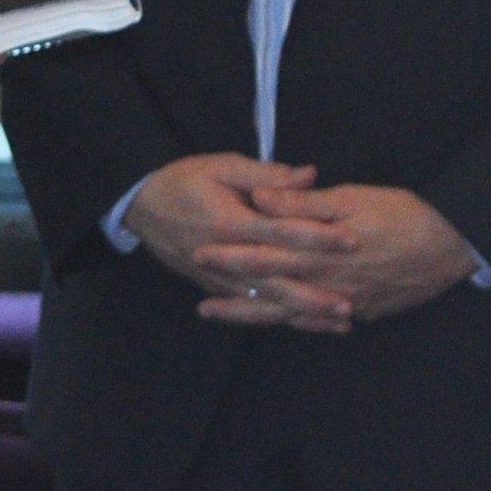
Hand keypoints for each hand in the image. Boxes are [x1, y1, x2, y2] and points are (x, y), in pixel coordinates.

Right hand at [125, 154, 357, 333]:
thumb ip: (266, 175)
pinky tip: (303, 324)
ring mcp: (217, 276)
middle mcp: (225, 256)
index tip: (352, 241)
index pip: (281, 231)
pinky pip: (248, 306)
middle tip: (351, 303)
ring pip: (265, 301)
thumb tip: (309, 175)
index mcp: (230, 222)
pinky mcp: (212, 285)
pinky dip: (276, 317)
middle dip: (315, 293)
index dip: (317, 236)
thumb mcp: (221, 165)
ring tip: (338, 321)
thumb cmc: (182, 180)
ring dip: (302, 313)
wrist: (137, 204)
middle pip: (276, 279)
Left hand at [220, 183, 477, 323]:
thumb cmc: (404, 214)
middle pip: (272, 292)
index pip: (264, 256)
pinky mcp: (365, 311)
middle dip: (235, 297)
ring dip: (257, 317)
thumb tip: (260, 198)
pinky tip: (283, 323)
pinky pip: (322, 322)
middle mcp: (327, 283)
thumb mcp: (351, 198)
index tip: (199, 256)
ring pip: (293, 314)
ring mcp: (347, 302)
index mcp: (318, 253)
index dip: (231, 257)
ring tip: (224, 318)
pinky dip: (300, 323)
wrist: (456, 246)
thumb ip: (302, 204)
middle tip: (200, 307)